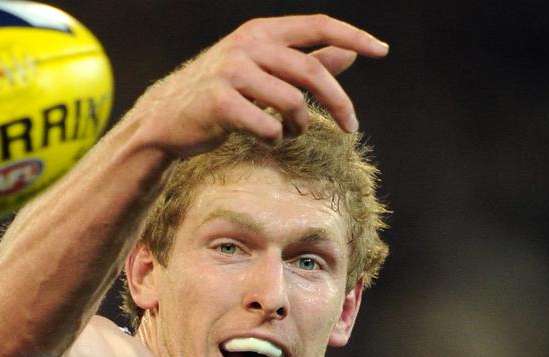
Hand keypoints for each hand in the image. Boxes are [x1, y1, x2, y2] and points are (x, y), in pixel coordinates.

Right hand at [134, 14, 387, 156]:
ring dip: (298, 126)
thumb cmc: (219, 95)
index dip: (353, 35)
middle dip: (338, 102)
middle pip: (311, 71)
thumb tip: (352, 52)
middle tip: (351, 126)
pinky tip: (265, 138)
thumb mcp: (262, 71)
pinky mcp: (220, 102)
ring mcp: (231, 72)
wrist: (166, 118)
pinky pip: (267, 125)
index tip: (382, 50)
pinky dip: (274, 138)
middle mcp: (247, 45)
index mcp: (260, 31)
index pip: (317, 25)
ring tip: (288, 134)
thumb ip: (305, 61)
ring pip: (292, 102)